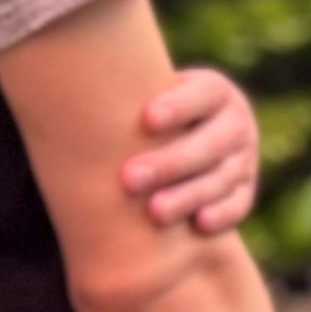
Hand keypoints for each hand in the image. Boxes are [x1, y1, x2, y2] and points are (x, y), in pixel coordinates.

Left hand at [121, 64, 259, 234]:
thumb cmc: (145, 119)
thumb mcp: (146, 98)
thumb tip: (66, 88)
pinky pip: (238, 204)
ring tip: (154, 212)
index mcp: (213, 92)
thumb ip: (129, 99)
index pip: (203, 95)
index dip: (179, 106)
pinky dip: (222, 214)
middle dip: (171, 163)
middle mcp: (235, 123)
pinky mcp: (244, 191)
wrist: (179, 141)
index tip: (145, 119)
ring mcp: (243, 159)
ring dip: (189, 195)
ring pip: (222, 178)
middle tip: (128, 179)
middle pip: (211, 143)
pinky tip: (199, 223)